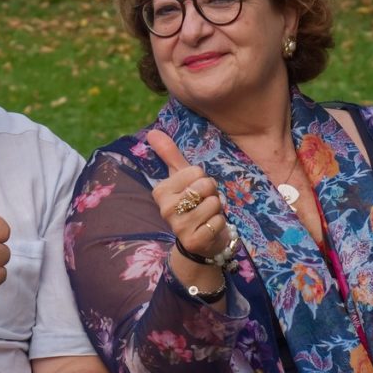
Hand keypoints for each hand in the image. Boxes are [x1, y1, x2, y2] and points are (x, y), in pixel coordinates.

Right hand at [147, 130, 228, 258]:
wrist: (200, 241)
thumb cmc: (192, 204)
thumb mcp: (181, 178)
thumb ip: (169, 155)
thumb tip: (152, 132)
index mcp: (160, 191)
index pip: (195, 171)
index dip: (202, 178)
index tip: (196, 190)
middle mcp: (166, 209)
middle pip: (205, 185)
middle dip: (212, 192)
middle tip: (204, 202)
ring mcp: (179, 227)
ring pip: (213, 203)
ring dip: (217, 208)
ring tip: (208, 215)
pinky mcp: (194, 241)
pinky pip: (218, 221)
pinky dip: (220, 223)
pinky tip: (210, 228)